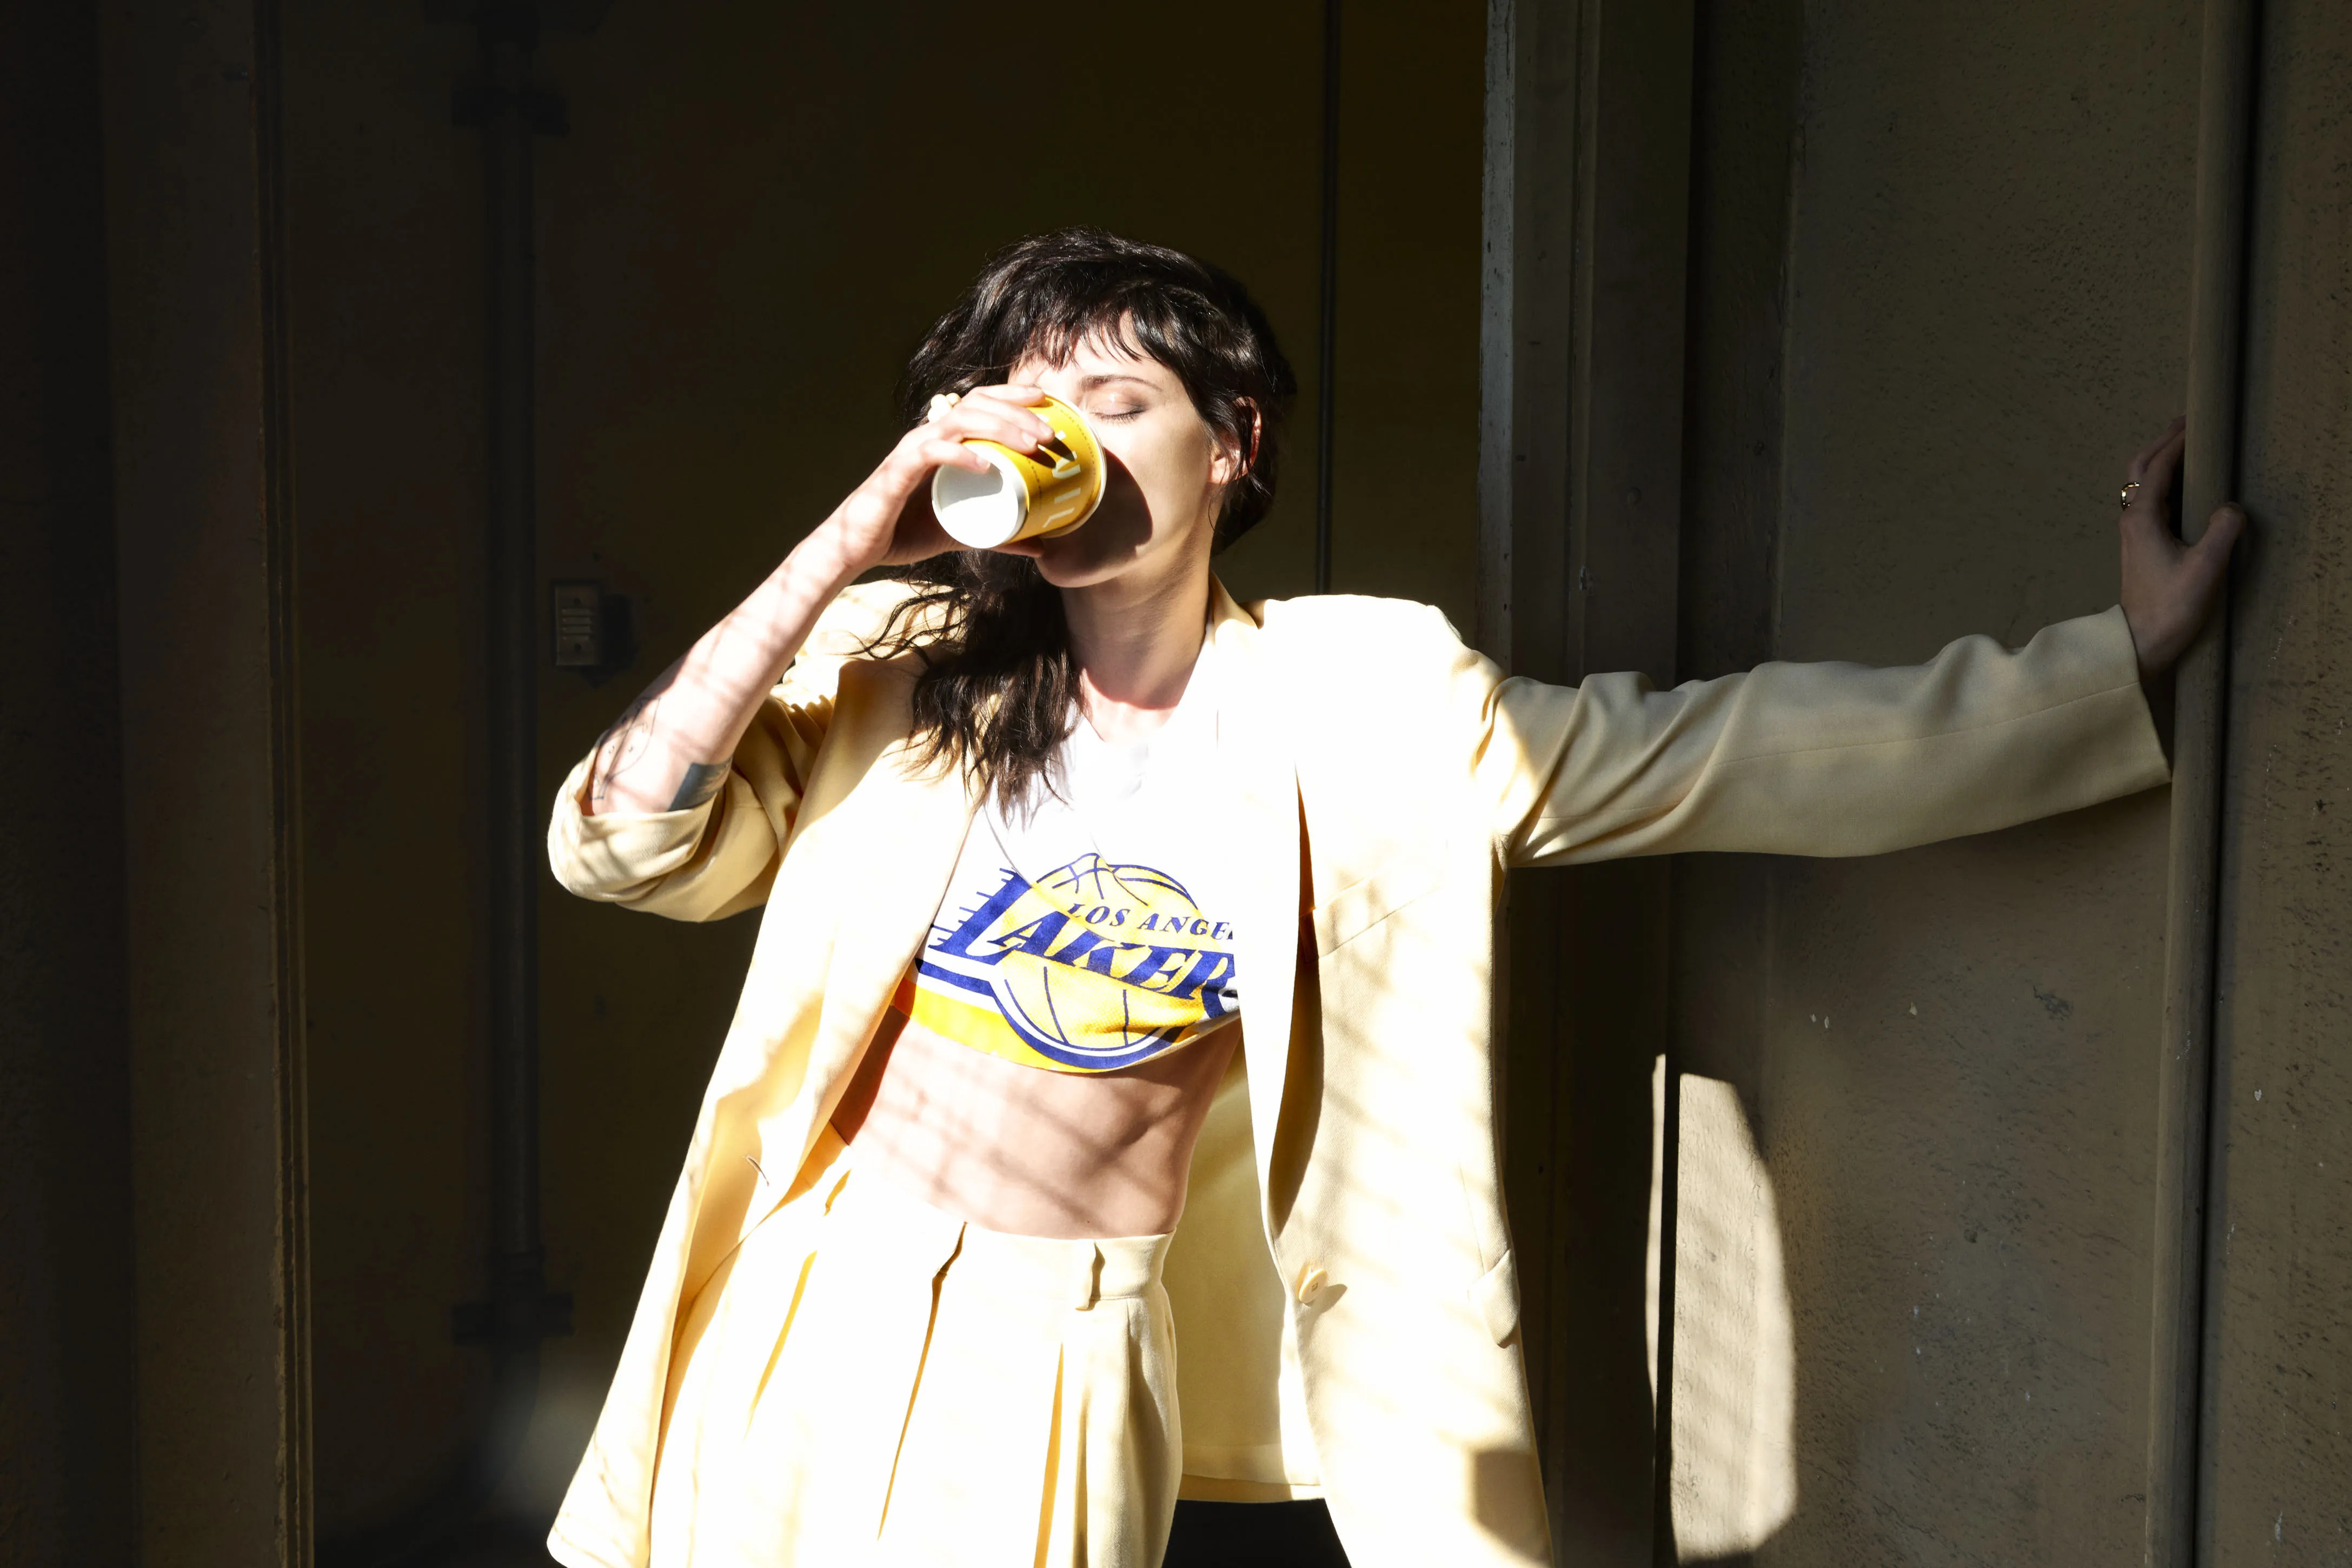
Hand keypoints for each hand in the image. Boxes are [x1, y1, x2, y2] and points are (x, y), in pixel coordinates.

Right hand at [803, 383, 1057, 582]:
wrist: (858, 549)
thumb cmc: (904, 534)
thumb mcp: (963, 533)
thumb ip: (1000, 536)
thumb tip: (1040, 547)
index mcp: (941, 441)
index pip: (979, 402)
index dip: (1012, 395)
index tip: (1047, 402)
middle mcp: (927, 437)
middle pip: (976, 404)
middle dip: (1017, 412)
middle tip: (1049, 432)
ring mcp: (912, 451)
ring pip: (959, 420)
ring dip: (999, 427)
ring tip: (1030, 444)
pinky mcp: (898, 472)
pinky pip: (930, 452)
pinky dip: (959, 454)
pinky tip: (985, 464)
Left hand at [2119, 415, 2246, 679]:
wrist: (2141, 641)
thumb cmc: (2170, 607)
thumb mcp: (2205, 567)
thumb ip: (2221, 531)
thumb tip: (2232, 506)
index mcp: (2142, 518)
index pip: (2158, 467)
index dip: (2177, 442)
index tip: (2196, 421)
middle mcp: (2132, 519)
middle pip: (2141, 468)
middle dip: (2162, 442)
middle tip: (2187, 422)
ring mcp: (2134, 531)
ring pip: (2142, 484)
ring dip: (2161, 461)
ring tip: (2186, 445)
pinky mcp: (2141, 544)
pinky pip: (2150, 502)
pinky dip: (2164, 483)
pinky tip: (2183, 485)